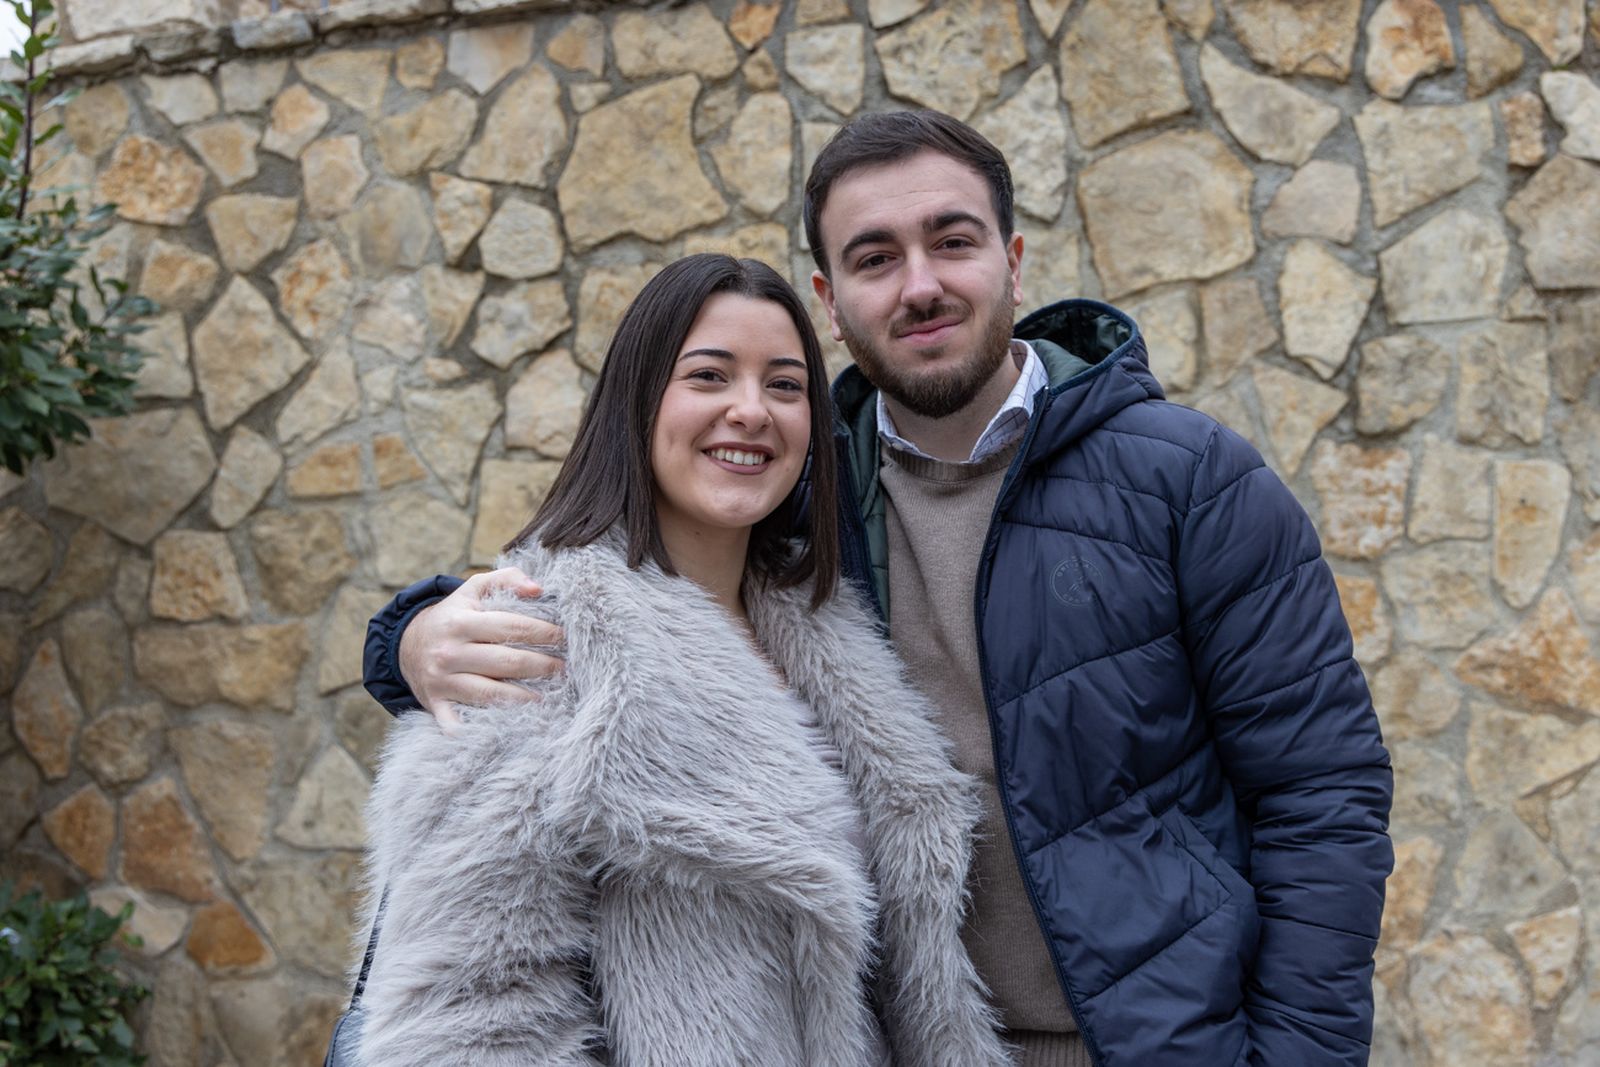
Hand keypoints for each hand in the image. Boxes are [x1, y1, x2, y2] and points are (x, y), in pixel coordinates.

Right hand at [397, 567, 565, 729]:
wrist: (406, 646)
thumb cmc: (453, 616)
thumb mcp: (473, 589)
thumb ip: (506, 578)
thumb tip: (538, 589)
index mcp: (460, 622)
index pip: (512, 627)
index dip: (544, 632)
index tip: (566, 637)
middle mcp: (449, 652)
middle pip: (507, 662)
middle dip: (543, 666)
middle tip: (565, 668)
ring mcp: (441, 681)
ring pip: (491, 694)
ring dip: (525, 698)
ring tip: (550, 695)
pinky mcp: (437, 706)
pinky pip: (462, 723)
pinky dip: (484, 728)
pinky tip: (512, 725)